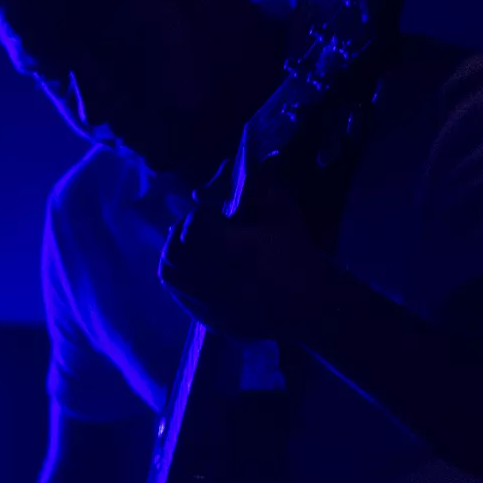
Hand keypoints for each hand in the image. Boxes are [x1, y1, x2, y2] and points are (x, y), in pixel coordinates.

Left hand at [157, 161, 337, 342]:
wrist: (312, 307)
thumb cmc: (297, 258)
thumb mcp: (283, 214)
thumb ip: (265, 186)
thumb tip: (260, 162)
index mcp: (226, 247)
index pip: (192, 223)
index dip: (200, 214)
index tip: (214, 213)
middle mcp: (208, 277)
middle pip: (173, 249)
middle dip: (181, 234)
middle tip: (198, 230)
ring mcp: (205, 302)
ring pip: (170, 275)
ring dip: (176, 257)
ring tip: (193, 250)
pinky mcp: (208, 320)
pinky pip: (182, 298)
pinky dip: (183, 282)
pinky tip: (201, 274)